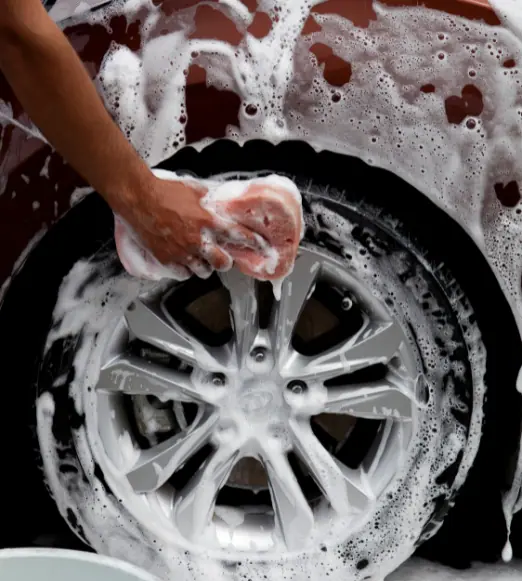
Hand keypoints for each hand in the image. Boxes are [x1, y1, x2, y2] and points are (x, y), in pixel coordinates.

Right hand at [116, 175, 261, 277]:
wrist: (138, 198)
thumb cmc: (164, 191)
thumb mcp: (194, 191)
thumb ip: (209, 200)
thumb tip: (219, 201)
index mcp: (208, 221)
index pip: (238, 235)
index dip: (253, 242)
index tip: (261, 246)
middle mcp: (198, 240)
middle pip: (222, 263)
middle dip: (225, 261)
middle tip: (222, 256)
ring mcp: (182, 252)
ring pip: (203, 271)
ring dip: (205, 266)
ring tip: (201, 258)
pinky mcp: (167, 259)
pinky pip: (183, 274)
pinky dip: (186, 270)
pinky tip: (185, 262)